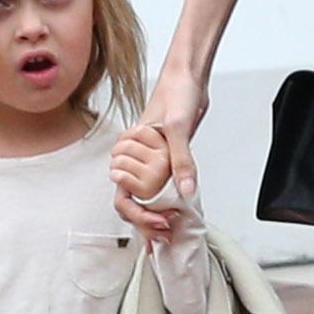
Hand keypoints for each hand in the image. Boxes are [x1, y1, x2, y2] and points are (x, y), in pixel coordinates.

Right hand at [122, 71, 206, 234]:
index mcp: (128, 152)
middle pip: (132, 202)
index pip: (124, 195)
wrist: (188, 78)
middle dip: (147, 223)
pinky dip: (166, 205)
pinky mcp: (167, 159)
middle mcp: (136, 160)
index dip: (140, 215)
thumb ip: (181, 159)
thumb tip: (186, 189)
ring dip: (154, 218)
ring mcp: (152, 161)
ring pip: (145, 199)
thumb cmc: (176, 94)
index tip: (161, 223)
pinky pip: (162, 188)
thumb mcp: (179, 128)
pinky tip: (173, 219)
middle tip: (167, 236)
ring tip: (170, 233)